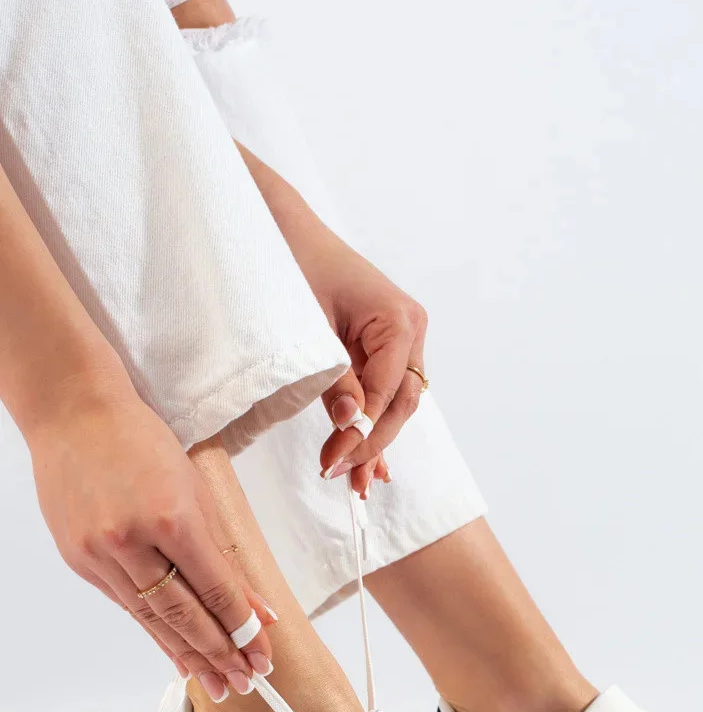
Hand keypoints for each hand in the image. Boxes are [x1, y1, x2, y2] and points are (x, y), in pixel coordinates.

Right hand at [29, 393, 274, 700]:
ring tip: (217, 683)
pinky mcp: (80, 561)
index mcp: (171, 516)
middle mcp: (131, 541)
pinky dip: (155, 632)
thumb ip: (225, 554)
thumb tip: (256, 605)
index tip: (263, 654)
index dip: (242, 628)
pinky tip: (177, 654)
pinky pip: (126, 606)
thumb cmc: (141, 441)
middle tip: (246, 682)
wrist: (74, 415)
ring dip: (189, 655)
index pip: (216, 589)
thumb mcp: (197, 490)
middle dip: (219, 654)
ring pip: (152, 618)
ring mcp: (100, 554)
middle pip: (184, 614)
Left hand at [293, 220, 427, 496]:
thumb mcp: (309, 327)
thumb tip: (351, 424)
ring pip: (395, 403)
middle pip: (400, 403)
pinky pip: (383, 392)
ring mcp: (401, 339)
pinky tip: (372, 466)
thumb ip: (333, 378)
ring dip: (374, 441)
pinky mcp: (383, 346)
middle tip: (339, 475)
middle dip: (372, 443)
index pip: (387, 392)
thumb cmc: (294, 263)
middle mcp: (411, 330)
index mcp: (399, 320)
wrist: (283, 227)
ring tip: (355, 484)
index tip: (333, 461)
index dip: (363, 432)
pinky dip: (373, 424)